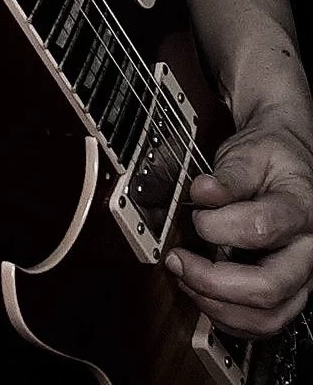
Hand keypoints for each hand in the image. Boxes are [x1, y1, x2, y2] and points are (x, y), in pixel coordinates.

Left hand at [165, 112, 312, 336]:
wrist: (286, 165)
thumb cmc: (269, 160)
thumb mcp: (249, 154)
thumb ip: (227, 175)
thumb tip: (202, 192)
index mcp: (300, 209)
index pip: (261, 229)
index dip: (218, 226)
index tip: (195, 215)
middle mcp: (307, 250)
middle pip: (268, 287)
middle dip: (213, 282)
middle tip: (178, 261)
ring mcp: (301, 275)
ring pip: (268, 317)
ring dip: (218, 306)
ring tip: (186, 279)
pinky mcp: (288, 291)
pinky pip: (264, 323)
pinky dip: (228, 316)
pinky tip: (202, 292)